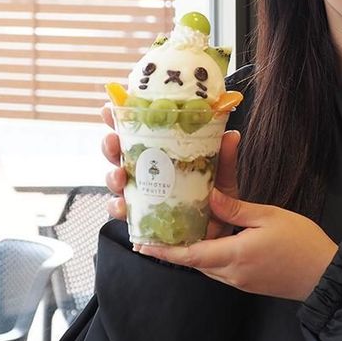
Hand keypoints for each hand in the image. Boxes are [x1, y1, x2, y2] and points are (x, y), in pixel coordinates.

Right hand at [100, 103, 240, 239]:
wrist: (219, 232)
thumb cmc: (217, 198)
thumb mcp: (222, 176)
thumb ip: (224, 158)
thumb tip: (231, 134)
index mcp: (161, 153)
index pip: (136, 132)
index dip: (120, 119)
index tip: (110, 108)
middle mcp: (146, 171)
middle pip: (118, 154)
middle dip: (110, 145)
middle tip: (113, 141)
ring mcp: (141, 193)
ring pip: (115, 181)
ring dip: (112, 176)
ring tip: (119, 175)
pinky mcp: (141, 216)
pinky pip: (123, 212)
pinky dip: (119, 208)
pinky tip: (123, 206)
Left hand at [136, 189, 338, 301]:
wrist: (325, 275)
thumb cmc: (301, 243)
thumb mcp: (270, 217)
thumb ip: (237, 209)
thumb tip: (210, 198)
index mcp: (234, 256)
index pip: (189, 255)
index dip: (163, 250)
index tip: (141, 243)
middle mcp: (232, 273)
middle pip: (194, 261)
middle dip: (174, 247)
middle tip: (157, 228)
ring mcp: (240, 281)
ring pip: (207, 265)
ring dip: (193, 250)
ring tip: (180, 229)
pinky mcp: (248, 283)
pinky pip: (221, 269)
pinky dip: (210, 254)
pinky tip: (212, 237)